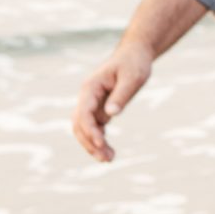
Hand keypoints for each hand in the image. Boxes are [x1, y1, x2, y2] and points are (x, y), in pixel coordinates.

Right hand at [73, 42, 152, 161]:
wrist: (135, 54)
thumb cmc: (134, 63)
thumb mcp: (133, 77)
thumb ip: (121, 95)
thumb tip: (110, 115)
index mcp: (90, 87)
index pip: (83, 112)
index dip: (90, 130)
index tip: (102, 143)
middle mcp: (87, 96)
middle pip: (79, 124)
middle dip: (90, 142)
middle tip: (106, 159)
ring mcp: (92, 103)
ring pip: (85, 128)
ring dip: (93, 144)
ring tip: (108, 159)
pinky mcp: (100, 108)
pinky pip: (95, 128)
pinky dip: (99, 140)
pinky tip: (108, 151)